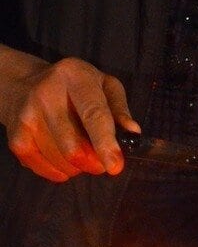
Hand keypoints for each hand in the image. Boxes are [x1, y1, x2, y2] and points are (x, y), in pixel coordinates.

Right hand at [0, 50, 139, 181]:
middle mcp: (46, 93)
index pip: (93, 114)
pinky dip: (59, 170)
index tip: (115, 166)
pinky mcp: (16, 137)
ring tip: (78, 150)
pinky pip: (45, 168)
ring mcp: (27, 115)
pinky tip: (60, 155)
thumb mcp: (104, 86)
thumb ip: (120, 109)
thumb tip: (133, 133)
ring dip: (77, 167)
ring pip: (61, 161)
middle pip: (73, 146)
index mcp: (75, 76)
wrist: (23, 84)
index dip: (105, 143)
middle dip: (93, 163)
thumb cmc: (75, 88)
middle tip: (99, 160)